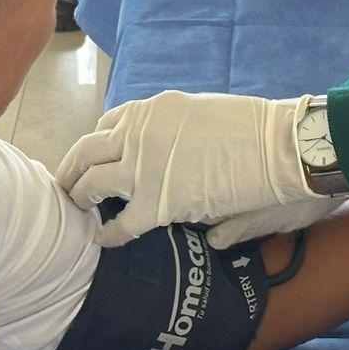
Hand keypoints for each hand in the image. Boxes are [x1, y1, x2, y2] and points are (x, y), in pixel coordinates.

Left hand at [56, 91, 330, 246]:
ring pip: (92, 182)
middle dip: (72, 169)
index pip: (111, 123)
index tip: (99, 159)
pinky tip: (102, 240)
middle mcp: (142, 131)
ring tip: (76, 211)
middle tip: (65, 187)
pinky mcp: (158, 201)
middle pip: (88, 149)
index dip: (100, 144)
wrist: (283, 148)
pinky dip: (107, 233)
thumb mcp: (214, 120)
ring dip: (79, 197)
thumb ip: (190, 143)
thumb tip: (177, 160)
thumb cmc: (261, 132)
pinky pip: (119, 222)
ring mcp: (145, 165)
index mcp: (158, 109)